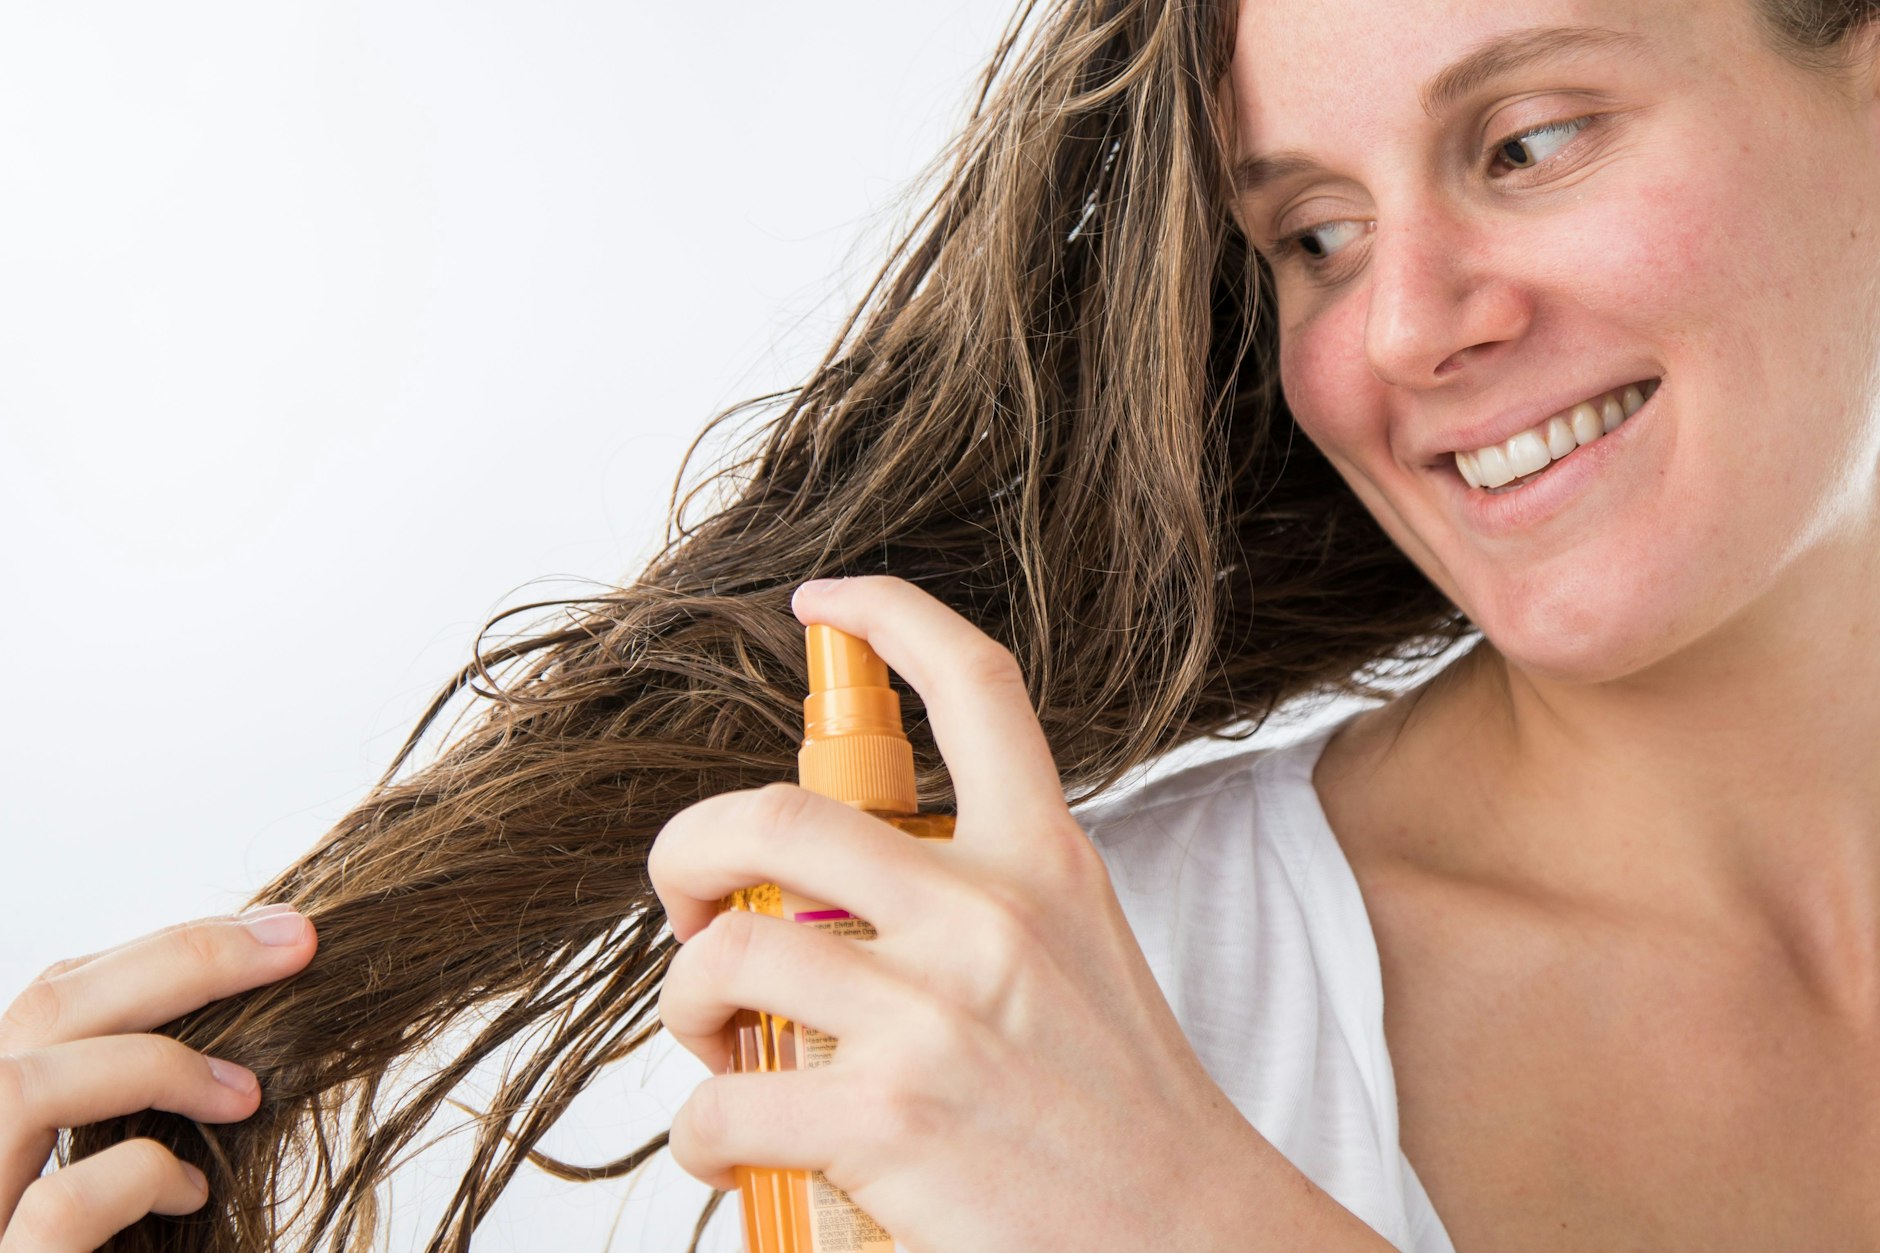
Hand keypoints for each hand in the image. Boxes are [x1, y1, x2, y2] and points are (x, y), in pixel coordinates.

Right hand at [0, 905, 316, 1251]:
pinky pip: (60, 1205)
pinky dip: (138, 1175)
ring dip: (155, 1062)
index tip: (270, 931)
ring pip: (25, 1082)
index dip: (157, 951)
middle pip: (42, 1007)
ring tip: (247, 1092)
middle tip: (295, 941)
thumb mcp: (100, 1195)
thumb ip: (126, 1117)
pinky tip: (191, 1189)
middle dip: (178, 957)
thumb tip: (235, 1043)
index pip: (49, 1000)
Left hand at [650, 576, 1267, 1250]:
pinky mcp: (885, 1122)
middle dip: (685, 849)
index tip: (825, 604)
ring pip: (725, 954)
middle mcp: (989, 915)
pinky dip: (700, 1133)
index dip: (888, 616)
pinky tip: (736, 1148)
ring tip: (718, 1044)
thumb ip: (978, 902)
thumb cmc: (1122, 1111)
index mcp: (1045, 860)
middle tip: (685, 902)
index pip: (975, 686)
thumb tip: (834, 894)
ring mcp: (933, 1016)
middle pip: (775, 815)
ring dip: (687, 1002)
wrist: (1189, 1238)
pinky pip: (720, 1105)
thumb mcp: (1077, 956)